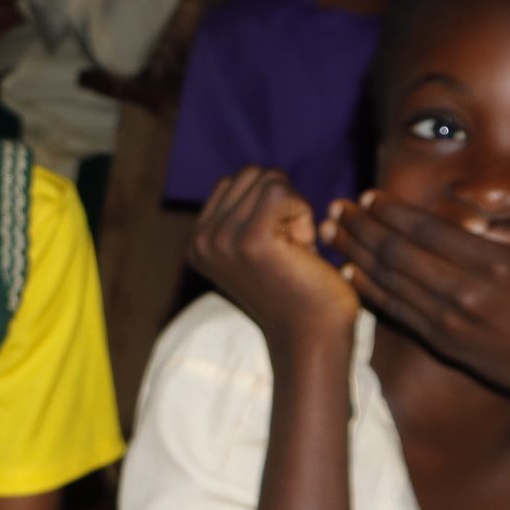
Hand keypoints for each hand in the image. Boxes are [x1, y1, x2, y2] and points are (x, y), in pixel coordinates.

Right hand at [191, 168, 357, 347]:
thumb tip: (262, 174)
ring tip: (295, 251)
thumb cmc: (298, 291)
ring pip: (268, 179)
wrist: (312, 336)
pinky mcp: (250, 238)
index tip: (278, 247)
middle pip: (250, 174)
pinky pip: (281, 192)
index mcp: (197, 243)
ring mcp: (221, 239)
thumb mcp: (257, 248)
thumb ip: (245, 215)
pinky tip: (303, 250)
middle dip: (282, 202)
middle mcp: (200, 240)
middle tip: (291, 248)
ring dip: (294, 210)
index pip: (234, 182)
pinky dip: (302, 214)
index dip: (268, 204)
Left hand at [326, 192, 509, 406]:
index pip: (429, 230)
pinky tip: (348, 270)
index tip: (370, 195)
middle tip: (337, 206)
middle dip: (362, 226)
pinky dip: (368, 288)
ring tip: (330, 230)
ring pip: (388, 280)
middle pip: (397, 252)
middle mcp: (465, 294)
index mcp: (498, 266)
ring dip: (355, 252)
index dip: (393, 211)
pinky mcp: (442, 343)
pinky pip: (394, 310)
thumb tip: (476, 214)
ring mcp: (449, 322)